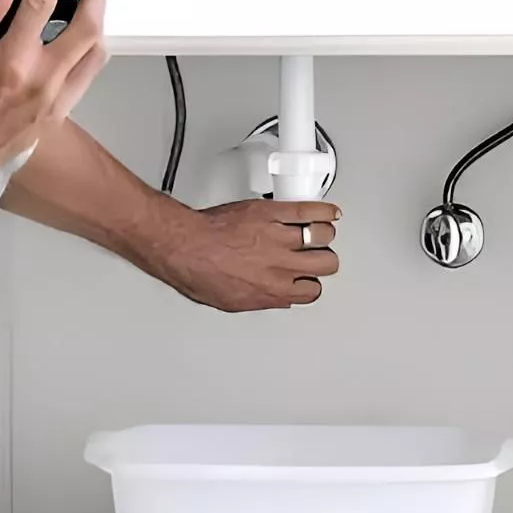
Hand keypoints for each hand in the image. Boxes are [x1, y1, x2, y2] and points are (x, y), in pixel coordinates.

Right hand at [0, 0, 108, 186]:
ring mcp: (55, 99)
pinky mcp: (59, 114)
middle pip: (88, 25)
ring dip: (98, 21)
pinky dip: (90, 49)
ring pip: (97, 51)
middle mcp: (42, 79)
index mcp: (10, 61)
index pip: (43, 1)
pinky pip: (88, 75)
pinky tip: (75, 40)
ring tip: (86, 4)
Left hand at [138, 198, 341, 311]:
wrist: (184, 246)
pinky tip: (329, 212)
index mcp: (273, 290)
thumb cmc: (198, 271)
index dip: (311, 282)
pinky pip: (309, 210)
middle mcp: (281, 265)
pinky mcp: (272, 213)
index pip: (312, 291)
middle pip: (326, 263)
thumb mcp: (232, 301)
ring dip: (323, 234)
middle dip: (322, 260)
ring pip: (323, 235)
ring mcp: (278, 238)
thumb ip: (262, 299)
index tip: (308, 277)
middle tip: (315, 254)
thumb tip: (275, 299)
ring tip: (318, 231)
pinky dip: (324, 210)